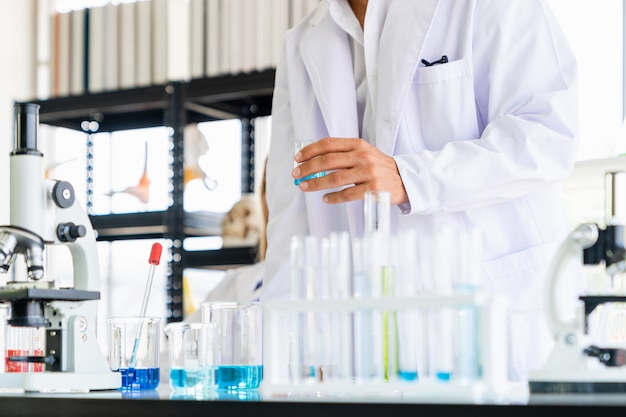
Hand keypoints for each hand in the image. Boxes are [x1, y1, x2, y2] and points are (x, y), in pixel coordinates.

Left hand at [292, 137, 408, 204]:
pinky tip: (325, 198)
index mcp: (358, 145)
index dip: (310, 151)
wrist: (405, 180)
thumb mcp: (364, 153)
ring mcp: (368, 173)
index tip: (298, 159)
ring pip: (335, 178)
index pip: (329, 144)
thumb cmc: (380, 167)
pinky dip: (333, 197)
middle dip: (308, 168)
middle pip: (328, 161)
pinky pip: (347, 194)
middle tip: (297, 175)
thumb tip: (314, 161)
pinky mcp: (372, 189)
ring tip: (305, 187)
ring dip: (316, 183)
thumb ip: (344, 154)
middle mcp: (363, 156)